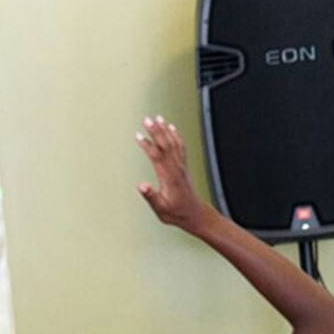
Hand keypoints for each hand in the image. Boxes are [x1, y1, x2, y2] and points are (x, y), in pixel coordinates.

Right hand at [135, 116, 211, 231]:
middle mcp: (176, 168)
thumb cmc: (176, 213)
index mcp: (169, 177)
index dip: (147, 145)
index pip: (156, 156)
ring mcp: (181, 166)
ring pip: (173, 143)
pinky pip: (180, 147)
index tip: (138, 135)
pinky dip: (176, 136)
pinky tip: (172, 128)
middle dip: (156, 131)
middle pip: (165, 145)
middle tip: (147, 119)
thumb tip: (141, 186)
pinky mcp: (183, 166)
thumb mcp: (160, 209)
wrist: (194, 214)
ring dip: (165, 130)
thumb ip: (151, 196)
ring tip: (158, 118)